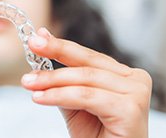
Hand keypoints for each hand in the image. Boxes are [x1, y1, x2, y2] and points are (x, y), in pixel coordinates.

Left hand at [22, 28, 151, 137]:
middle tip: (32, 47)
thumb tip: (44, 42)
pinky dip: (59, 95)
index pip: (89, 57)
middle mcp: (136, 80)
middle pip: (88, 63)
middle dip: (56, 52)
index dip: (62, 46)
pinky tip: (40, 97)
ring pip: (85, 79)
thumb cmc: (97, 136)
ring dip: (52, 80)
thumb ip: (63, 78)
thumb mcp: (75, 104)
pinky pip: (86, 97)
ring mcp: (137, 93)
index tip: (38, 37)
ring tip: (29, 82)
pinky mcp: (130, 109)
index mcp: (126, 75)